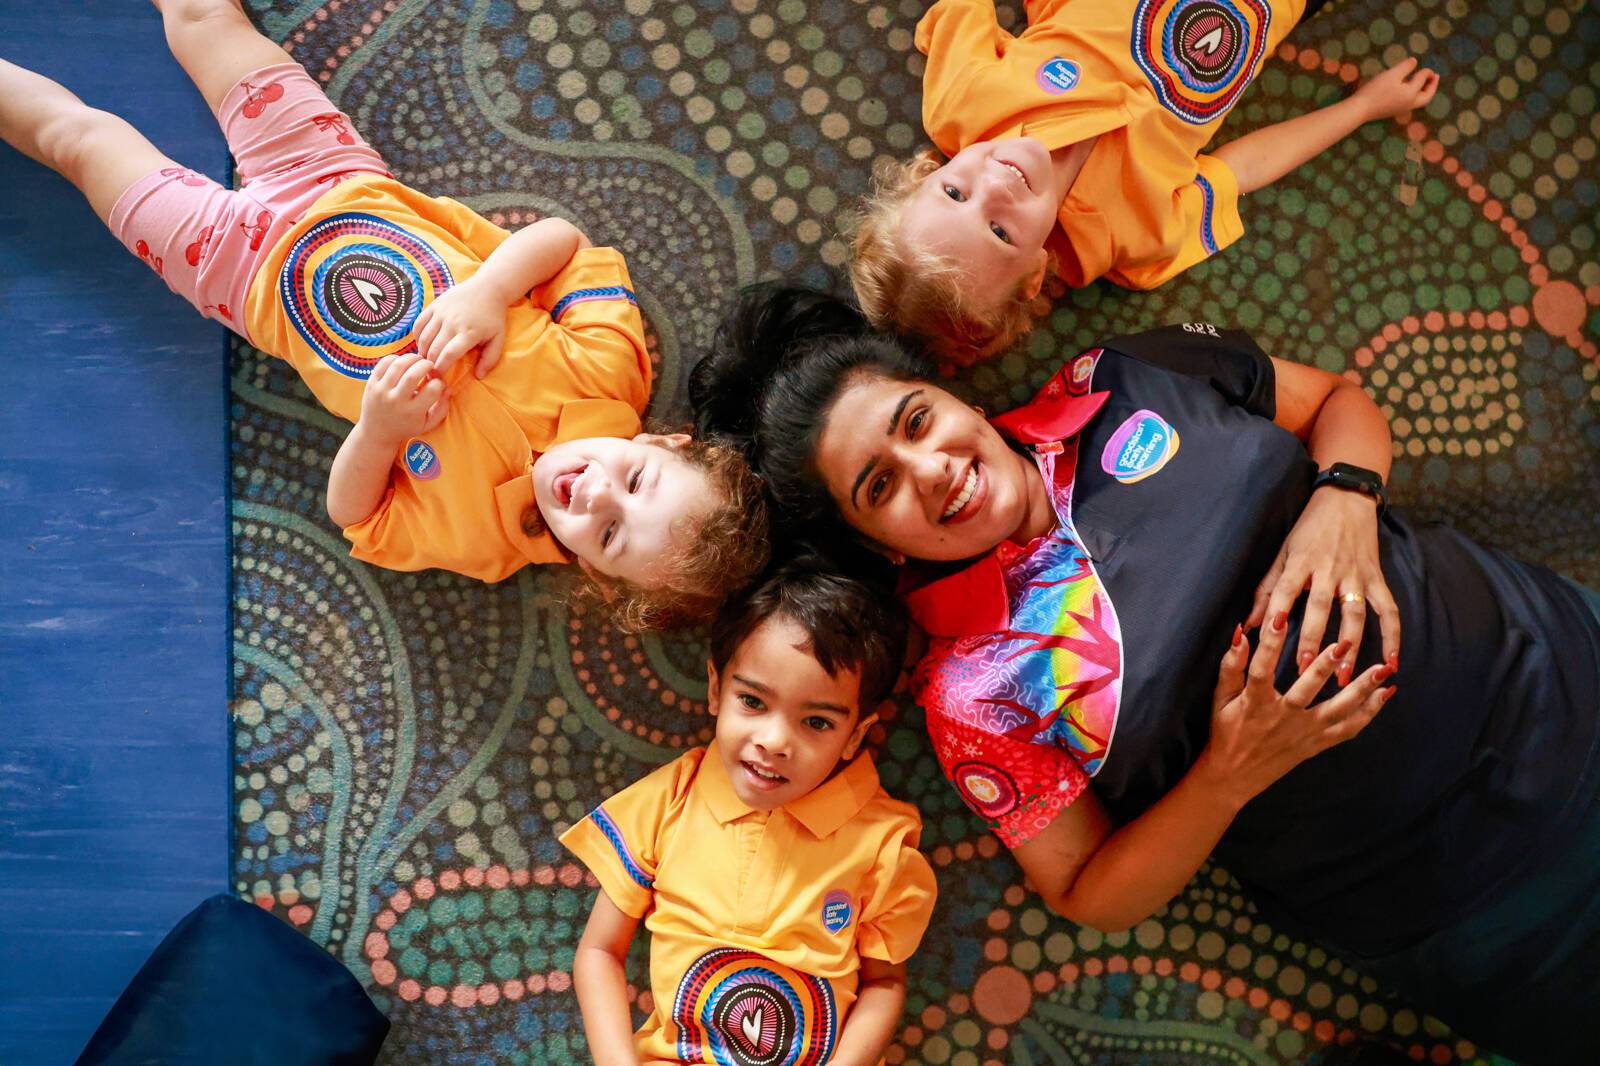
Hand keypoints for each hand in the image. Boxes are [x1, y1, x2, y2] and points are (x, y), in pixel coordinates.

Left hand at [358, 351, 449, 443]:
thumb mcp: (427, 424)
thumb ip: (441, 408)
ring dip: (412, 358)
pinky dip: (396, 358)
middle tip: (429, 365)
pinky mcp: (371, 383)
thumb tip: (449, 388)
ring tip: (417, 360)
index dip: (440, 382)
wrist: (377, 432)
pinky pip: (384, 363)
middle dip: (426, 364)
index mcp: (412, 412)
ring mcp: (382, 391)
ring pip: (398, 365)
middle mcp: (396, 401)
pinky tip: (402, 363)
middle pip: (413, 373)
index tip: (438, 383)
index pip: (432, 389)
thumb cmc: (406, 426)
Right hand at [412, 276, 508, 378]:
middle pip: (434, 349)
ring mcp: (441, 313)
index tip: (439, 377)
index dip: (441, 369)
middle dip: (430, 364)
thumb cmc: (493, 317)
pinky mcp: (434, 305)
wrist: (487, 289)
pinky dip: (417, 336)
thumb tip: (478, 377)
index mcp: (469, 333)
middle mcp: (452, 323)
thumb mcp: (498, 339)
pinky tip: (423, 343)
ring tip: (427, 360)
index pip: (448, 355)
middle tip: (430, 373)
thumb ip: (489, 359)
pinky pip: (419, 323)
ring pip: (424, 338)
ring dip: (423, 351)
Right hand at [1200, 615, 1396, 809]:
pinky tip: (1385, 695)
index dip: (1269, 642)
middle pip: (1308, 689)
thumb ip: (1231, 666)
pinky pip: (1348, 730)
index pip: (1261, 667)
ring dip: (1363, 690)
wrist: (1233, 777)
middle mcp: (1282, 718)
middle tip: (1346, 642)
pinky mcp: (1316, 744)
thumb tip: (1241, 634)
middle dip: (1327, 665)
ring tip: (1383, 669)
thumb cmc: (1225, 732)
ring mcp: (1304, 732)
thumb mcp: (1221, 698)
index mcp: (1256, 703)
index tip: (1280, 616)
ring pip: (1338, 710)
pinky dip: (1369, 713)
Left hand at [1248, 486, 1399, 685]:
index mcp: (1301, 562)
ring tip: (1342, 676)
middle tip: (1305, 671)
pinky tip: (1391, 662)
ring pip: (1355, 613)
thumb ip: (1267, 590)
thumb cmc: (1308, 530)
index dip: (1276, 613)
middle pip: (1321, 607)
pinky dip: (1392, 636)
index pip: (1285, 590)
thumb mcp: (1283, 553)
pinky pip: (1388, 610)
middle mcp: (1329, 569)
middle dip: (1313, 639)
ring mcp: (1356, 575)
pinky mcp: (1376, 578)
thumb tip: (1250, 624)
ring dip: (1350, 646)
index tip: (1270, 640)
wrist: (1346, 499)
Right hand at [1352, 56, 1439, 120]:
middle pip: (1427, 96)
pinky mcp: (1394, 110)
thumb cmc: (1376, 91)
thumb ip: (1405, 67)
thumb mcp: (1392, 74)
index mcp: (1412, 94)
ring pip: (1419, 101)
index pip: (1423, 79)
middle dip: (1432, 86)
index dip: (1426, 70)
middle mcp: (1410, 103)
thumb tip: (1414, 62)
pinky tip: (1410, 90)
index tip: (1424, 64)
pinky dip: (1416, 95)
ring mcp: (1402, 109)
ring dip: (1425, 91)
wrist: (1360, 109)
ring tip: (1425, 83)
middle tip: (1435, 76)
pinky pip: (1411, 102)